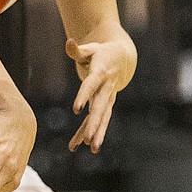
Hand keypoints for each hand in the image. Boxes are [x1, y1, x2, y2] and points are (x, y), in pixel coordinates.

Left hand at [66, 34, 136, 151]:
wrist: (122, 59)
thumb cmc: (100, 53)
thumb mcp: (90, 48)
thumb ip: (77, 50)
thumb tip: (69, 43)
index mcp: (100, 74)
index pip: (90, 86)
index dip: (83, 96)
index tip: (77, 110)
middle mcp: (106, 89)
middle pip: (99, 108)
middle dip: (94, 125)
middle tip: (88, 140)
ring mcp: (108, 99)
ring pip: (103, 118)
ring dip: (97, 134)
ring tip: (92, 149)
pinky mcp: (106, 106)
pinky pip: (98, 121)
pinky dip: (89, 132)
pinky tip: (79, 144)